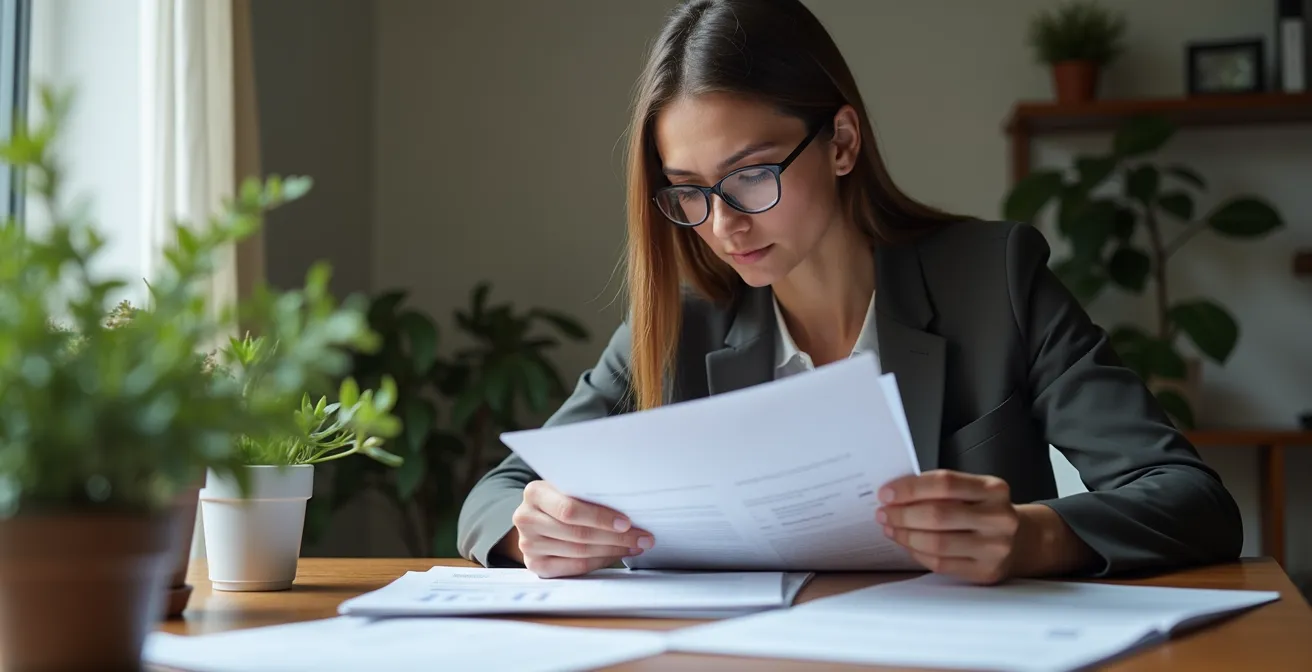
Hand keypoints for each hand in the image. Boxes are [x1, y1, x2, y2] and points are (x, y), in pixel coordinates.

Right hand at [511, 480, 654, 577]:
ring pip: (580, 552)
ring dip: (613, 550)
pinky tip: (617, 554)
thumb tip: (631, 502)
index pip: (570, 510)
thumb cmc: (561, 496)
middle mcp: (526, 518)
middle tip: (643, 537)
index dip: (600, 518)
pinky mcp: (535, 565)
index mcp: (534, 492)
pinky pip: (575, 567)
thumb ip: (588, 491)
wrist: (537, 515)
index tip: (627, 522)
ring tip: (635, 545)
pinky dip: (600, 562)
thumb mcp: (568, 486)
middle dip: (616, 537)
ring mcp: (528, 544)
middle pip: (578, 533)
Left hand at [876, 470, 1020, 583]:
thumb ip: (941, 489)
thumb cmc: (985, 511)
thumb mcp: (973, 491)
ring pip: (937, 543)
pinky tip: (907, 544)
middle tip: (883, 512)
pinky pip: (941, 564)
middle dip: (902, 513)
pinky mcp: (986, 572)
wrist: (1021, 541)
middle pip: (938, 515)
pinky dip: (917, 553)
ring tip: (891, 528)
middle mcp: (999, 518)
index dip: (910, 488)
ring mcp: (995, 548)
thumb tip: (895, 494)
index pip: (945, 483)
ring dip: (905, 535)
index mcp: (994, 489)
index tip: (886, 492)